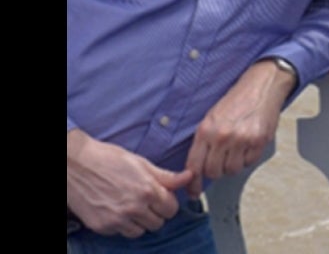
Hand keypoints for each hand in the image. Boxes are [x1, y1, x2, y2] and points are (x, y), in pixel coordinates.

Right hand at [67, 129, 191, 236]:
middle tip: (146, 202)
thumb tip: (189, 176)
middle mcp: (134, 207)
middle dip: (155, 213)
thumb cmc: (108, 158)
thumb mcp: (141, 163)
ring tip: (131, 206)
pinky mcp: (102, 226)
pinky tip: (116, 210)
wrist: (75, 164)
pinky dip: (122, 225)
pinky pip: (121, 233)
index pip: (171, 209)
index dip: (168, 203)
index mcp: (148, 190)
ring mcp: (117, 219)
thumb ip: (166, 176)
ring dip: (140, 222)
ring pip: (141, 231)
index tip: (161, 198)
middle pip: (158, 223)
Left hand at [183, 59, 294, 197]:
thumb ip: (204, 142)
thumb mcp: (211, 118)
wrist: (262, 87)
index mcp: (206, 130)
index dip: (193, 183)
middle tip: (222, 159)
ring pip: (231, 170)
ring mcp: (241, 140)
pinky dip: (248, 158)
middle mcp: (222, 136)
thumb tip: (197, 169)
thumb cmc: (237, 101)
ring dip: (233, 164)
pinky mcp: (258, 142)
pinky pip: (248, 163)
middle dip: (217, 169)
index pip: (194, 165)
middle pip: (213, 172)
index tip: (194, 192)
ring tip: (236, 148)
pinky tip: (248, 144)